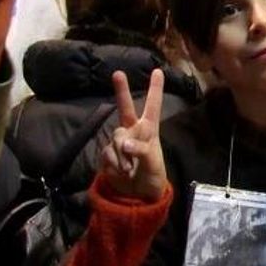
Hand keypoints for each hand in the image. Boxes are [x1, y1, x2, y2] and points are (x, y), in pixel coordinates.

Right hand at [102, 69, 167, 201]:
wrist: (136, 195)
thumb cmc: (152, 175)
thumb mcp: (153, 163)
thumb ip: (140, 150)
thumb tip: (124, 143)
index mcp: (149, 130)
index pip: (152, 106)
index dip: (155, 89)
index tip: (158, 71)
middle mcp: (133, 130)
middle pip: (125, 108)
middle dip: (121, 91)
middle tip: (118, 73)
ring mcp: (119, 141)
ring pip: (116, 138)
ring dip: (123, 155)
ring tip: (131, 169)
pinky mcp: (107, 153)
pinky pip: (108, 153)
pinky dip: (115, 164)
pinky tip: (122, 172)